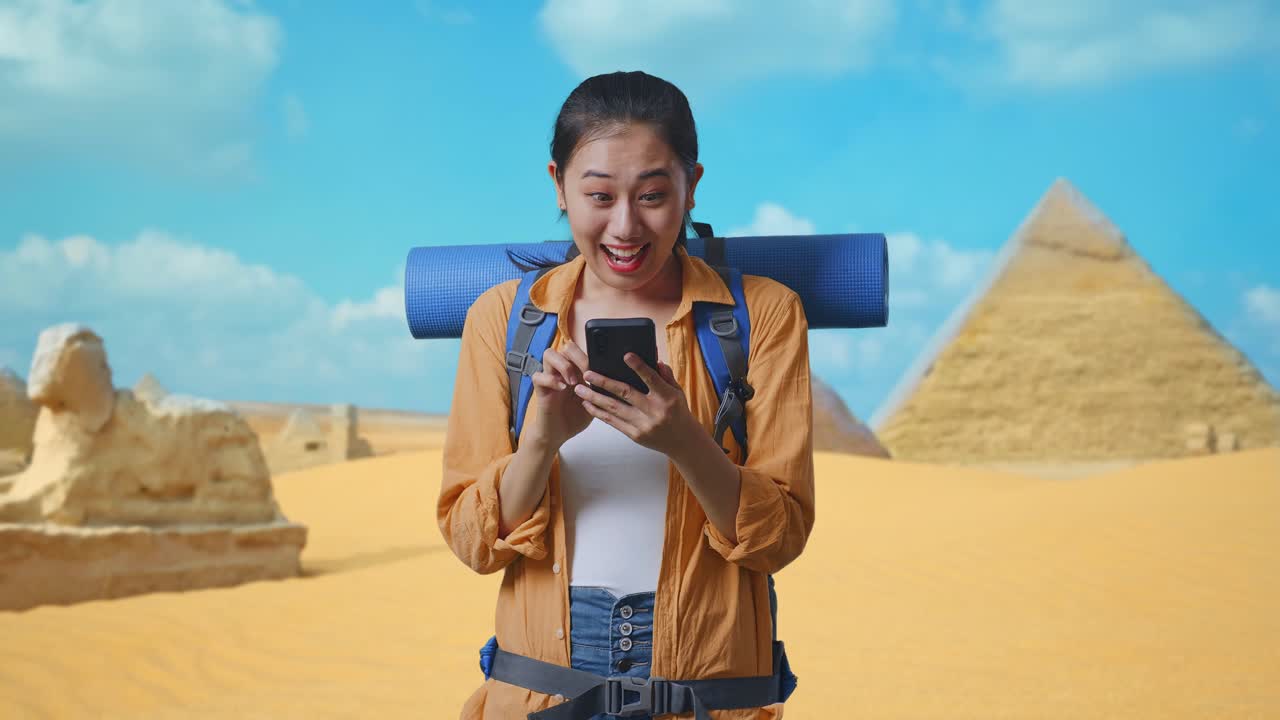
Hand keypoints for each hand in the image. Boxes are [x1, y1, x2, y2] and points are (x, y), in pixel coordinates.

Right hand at [526, 341, 591, 448]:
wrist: (558, 434)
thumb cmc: (575, 417)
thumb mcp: (594, 402)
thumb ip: (601, 389)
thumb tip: (617, 379)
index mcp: (577, 371)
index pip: (582, 350)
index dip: (590, 354)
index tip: (600, 367)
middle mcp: (563, 371)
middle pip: (566, 346)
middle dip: (578, 356)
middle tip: (586, 373)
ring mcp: (550, 378)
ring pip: (549, 354)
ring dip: (563, 365)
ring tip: (573, 382)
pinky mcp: (541, 390)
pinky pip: (538, 376)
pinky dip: (550, 380)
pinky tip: (561, 389)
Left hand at [575, 353, 701, 456]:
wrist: (682, 441)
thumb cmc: (678, 411)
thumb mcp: (677, 391)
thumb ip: (665, 375)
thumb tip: (654, 358)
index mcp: (667, 397)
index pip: (652, 379)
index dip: (639, 367)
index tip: (626, 356)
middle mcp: (654, 411)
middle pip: (626, 393)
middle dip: (604, 382)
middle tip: (587, 373)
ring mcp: (643, 424)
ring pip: (614, 408)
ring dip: (594, 398)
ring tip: (579, 389)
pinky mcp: (635, 435)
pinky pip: (613, 422)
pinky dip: (598, 412)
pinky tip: (587, 404)